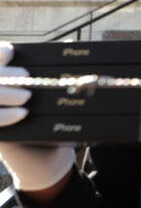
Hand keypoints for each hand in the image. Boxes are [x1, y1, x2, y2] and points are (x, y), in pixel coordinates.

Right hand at [0, 42, 74, 191]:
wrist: (48, 162)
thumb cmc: (53, 126)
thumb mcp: (54, 99)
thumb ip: (55, 74)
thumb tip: (67, 45)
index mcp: (8, 85)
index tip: (11, 52)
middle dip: (4, 74)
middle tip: (26, 77)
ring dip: (4, 92)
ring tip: (27, 97)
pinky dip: (4, 115)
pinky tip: (22, 113)